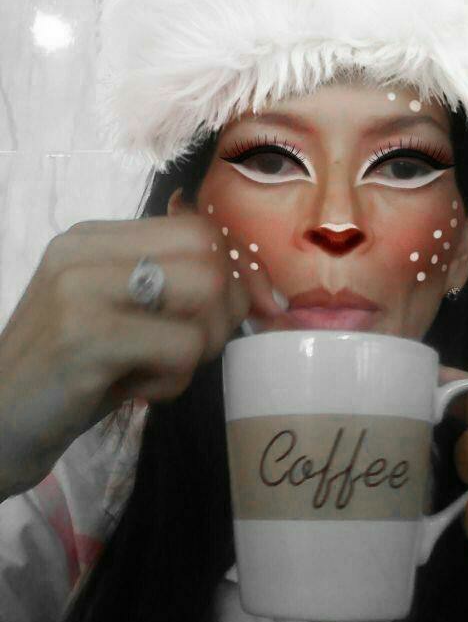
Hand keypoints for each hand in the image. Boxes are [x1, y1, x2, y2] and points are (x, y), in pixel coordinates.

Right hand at [0, 215, 284, 499]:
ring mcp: (81, 289)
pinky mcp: (85, 337)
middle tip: (190, 350)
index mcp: (94, 239)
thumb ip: (167, 283)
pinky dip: (174, 381)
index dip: (230, 273)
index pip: (199, 228)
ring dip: (199, 349)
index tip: (221, 314)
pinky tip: (136, 392)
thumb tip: (246, 271)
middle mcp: (85, 250)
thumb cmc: (67, 372)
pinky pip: (182, 348)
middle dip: (223, 313)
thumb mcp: (114, 312)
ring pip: (207, 294)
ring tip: (156, 370)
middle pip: (211, 257)